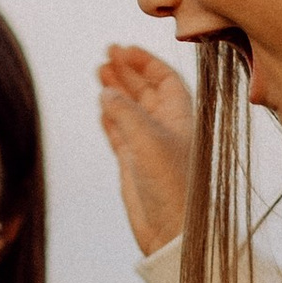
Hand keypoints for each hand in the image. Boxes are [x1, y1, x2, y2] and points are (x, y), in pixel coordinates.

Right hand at [96, 43, 194, 256]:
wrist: (173, 233)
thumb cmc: (173, 186)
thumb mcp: (148, 140)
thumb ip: (125, 112)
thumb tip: (106, 92)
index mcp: (182, 118)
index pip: (165, 79)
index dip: (146, 62)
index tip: (124, 49)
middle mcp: (167, 129)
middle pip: (146, 90)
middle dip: (128, 72)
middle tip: (107, 54)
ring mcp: (149, 147)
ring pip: (131, 110)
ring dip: (117, 91)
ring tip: (99, 72)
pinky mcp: (134, 166)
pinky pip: (120, 133)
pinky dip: (110, 117)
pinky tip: (101, 104)